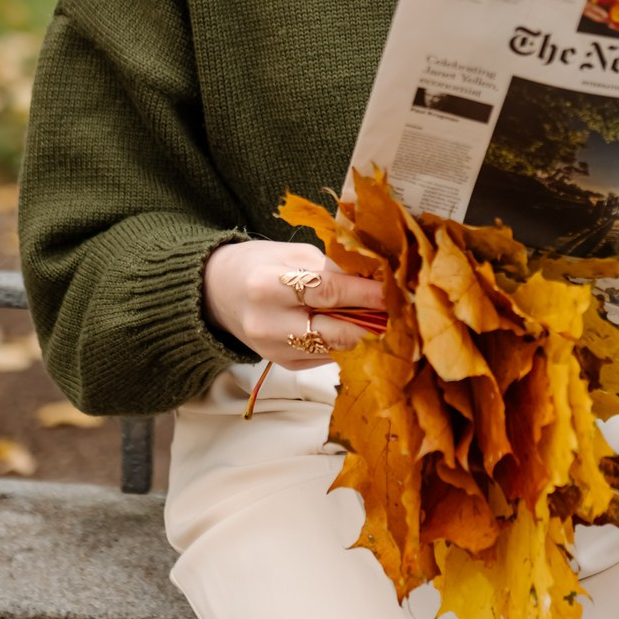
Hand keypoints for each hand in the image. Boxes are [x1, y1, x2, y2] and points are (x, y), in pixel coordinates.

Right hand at [202, 239, 384, 368]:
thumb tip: (375, 280)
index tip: (396, 291)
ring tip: (387, 319)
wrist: (216, 293)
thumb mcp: (292, 253)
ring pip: (335, 348)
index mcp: (267, 286)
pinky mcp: (283, 365)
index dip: (366, 293)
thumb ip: (331, 267)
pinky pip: (325, 357)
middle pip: (335, 331)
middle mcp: (268, 324)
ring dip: (364, 336)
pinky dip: (346, 344)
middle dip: (373, 321)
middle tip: (401, 311)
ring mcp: (274, 350)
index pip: (329, 292)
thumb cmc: (257, 265)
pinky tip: (361, 330)